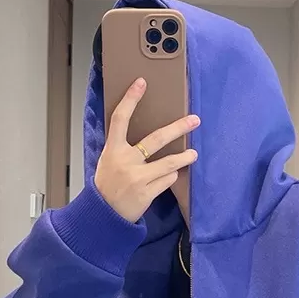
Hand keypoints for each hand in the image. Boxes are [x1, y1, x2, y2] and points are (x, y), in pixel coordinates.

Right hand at [94, 78, 199, 222]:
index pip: (120, 119)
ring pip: (168, 164)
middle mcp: (125, 161)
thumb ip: (123, 147)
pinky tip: (169, 176)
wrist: (104, 214)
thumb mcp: (109, 161)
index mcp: (113, 150)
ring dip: (184, 158)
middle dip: (178, 128)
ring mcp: (137, 178)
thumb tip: (147, 134)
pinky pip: (167, 180)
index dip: (131, 100)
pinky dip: (170, 177)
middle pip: (155, 139)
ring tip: (193, 154)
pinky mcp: (146, 193)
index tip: (141, 83)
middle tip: (194, 120)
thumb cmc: (108, 185)